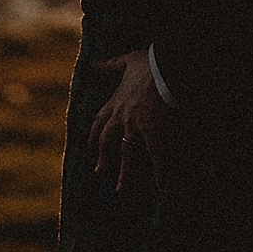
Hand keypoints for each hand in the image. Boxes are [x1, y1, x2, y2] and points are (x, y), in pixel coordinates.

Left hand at [89, 48, 167, 190]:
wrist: (163, 67)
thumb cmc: (147, 63)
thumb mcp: (127, 61)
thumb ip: (112, 64)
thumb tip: (98, 64)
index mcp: (115, 102)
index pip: (99, 122)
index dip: (93, 135)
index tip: (89, 147)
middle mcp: (121, 117)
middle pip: (107, 142)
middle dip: (102, 158)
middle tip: (98, 173)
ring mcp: (135, 126)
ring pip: (126, 154)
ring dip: (123, 173)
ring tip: (120, 190)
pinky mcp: (152, 130)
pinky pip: (155, 154)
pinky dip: (158, 169)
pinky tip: (159, 183)